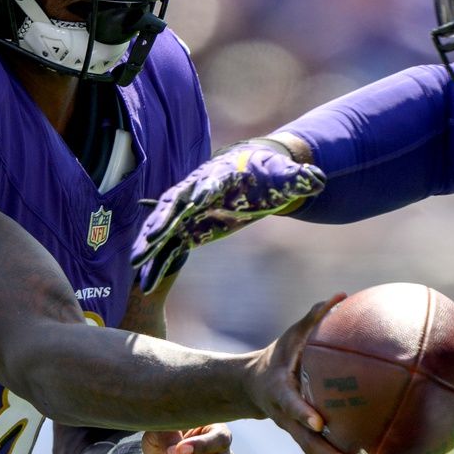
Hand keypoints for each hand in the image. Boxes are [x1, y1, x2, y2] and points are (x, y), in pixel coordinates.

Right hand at [131, 140, 326, 289]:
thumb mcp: (287, 175)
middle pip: (176, 206)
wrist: (251, 172)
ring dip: (150, 245)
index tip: (195, 204)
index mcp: (221, 176)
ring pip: (165, 228)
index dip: (202, 193)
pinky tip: (144, 281)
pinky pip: (168, 247)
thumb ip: (300, 177)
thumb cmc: (269, 173)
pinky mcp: (188, 228)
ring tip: (136, 263)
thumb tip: (317, 179)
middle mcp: (198, 192)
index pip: (210, 184)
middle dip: (162, 221)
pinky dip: (156, 261)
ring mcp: (189, 211)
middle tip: (151, 237)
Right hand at [249, 296, 360, 453]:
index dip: (301, 413)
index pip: (289, 404)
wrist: (250, 386)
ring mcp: (292, 430)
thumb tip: (341, 294)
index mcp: (279, 392)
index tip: (318, 421)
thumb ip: (313, 317)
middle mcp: (285, 417)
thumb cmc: (277, 356)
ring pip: (313, 451)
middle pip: (305, 442)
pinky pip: (320, 448)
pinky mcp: (300, 435)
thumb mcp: (290, 335)